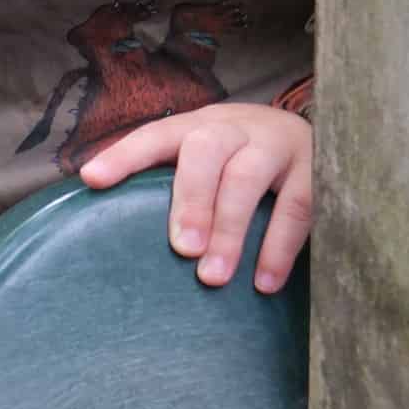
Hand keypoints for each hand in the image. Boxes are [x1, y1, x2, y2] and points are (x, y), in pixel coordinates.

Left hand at [79, 103, 312, 293]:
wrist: (317, 132)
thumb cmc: (241, 158)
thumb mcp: (205, 157)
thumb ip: (165, 179)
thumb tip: (106, 217)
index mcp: (200, 126)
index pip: (156, 135)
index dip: (123, 155)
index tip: (92, 180)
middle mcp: (237, 128)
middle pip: (207, 149)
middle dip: (191, 199)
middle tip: (182, 248)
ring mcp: (278, 145)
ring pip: (248, 178)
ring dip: (230, 229)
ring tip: (212, 276)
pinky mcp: (316, 170)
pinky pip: (299, 208)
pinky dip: (280, 248)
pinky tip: (264, 283)